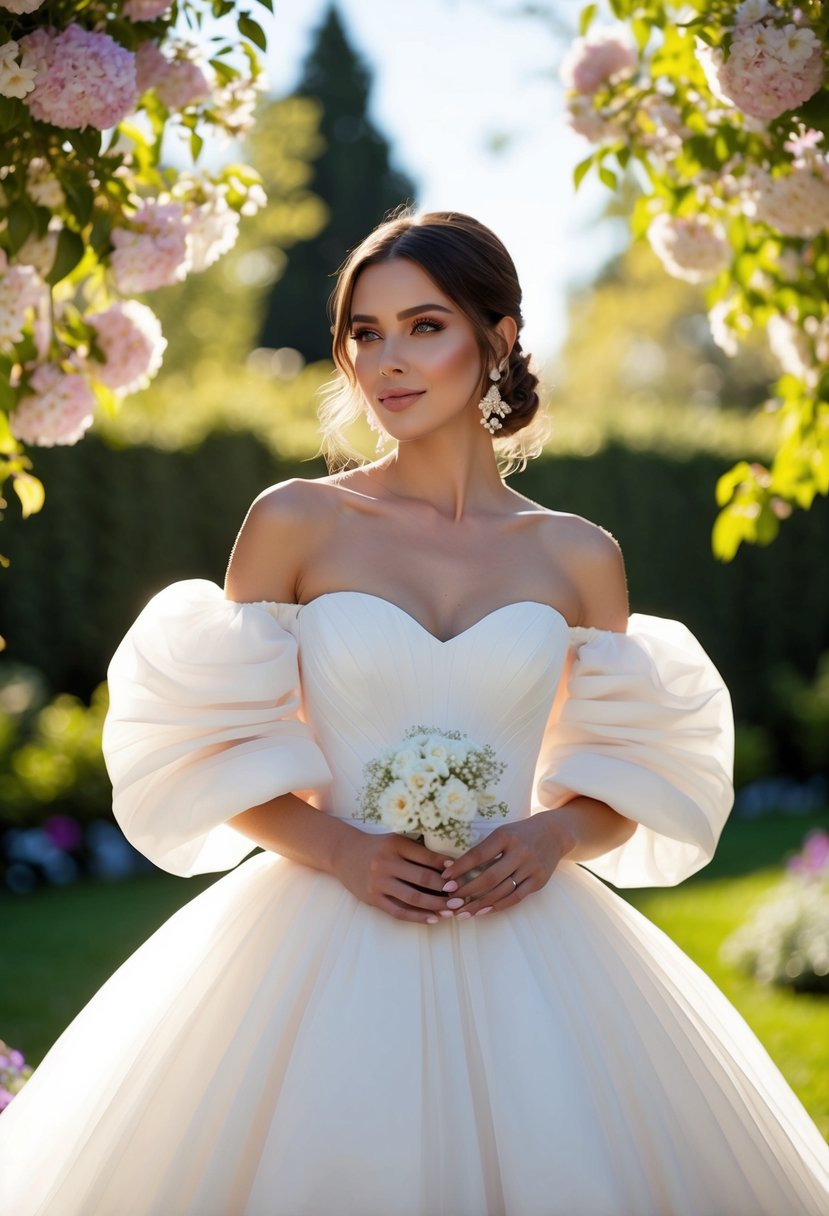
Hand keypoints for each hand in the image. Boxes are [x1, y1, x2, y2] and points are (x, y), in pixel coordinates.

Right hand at [332, 829, 453, 924]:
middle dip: (445, 889)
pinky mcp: (373, 898)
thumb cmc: (377, 847)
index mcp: (394, 845)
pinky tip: (433, 919)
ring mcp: (378, 883)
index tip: (461, 874)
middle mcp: (386, 863)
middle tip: (462, 896)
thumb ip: (418, 851)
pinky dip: (418, 917)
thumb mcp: (395, 841)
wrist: (344, 854)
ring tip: (452, 910)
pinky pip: (399, 911)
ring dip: (435, 905)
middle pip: (422, 878)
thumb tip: (449, 866)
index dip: (446, 866)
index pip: (426, 856)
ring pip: (412, 898)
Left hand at [439, 812, 574, 918]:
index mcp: (506, 836)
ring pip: (501, 891)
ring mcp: (531, 868)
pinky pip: (515, 898)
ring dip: (479, 904)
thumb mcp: (502, 833)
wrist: (555, 833)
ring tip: (462, 911)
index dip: (460, 868)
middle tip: (450, 901)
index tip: (444, 879)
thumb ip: (482, 850)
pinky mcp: (539, 881)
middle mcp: (520, 852)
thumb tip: (452, 868)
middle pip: (489, 877)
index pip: (478, 855)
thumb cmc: (519, 834)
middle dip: (467, 890)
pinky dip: (497, 906)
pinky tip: (482, 911)